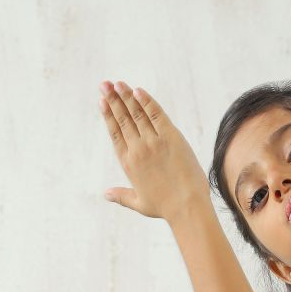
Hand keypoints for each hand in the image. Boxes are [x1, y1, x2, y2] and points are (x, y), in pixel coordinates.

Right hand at [99, 80, 208, 221]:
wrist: (187, 207)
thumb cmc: (165, 208)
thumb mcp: (139, 203)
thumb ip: (121, 196)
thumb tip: (105, 194)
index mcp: (128, 163)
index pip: (114, 133)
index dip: (108, 115)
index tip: (102, 102)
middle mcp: (137, 149)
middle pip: (122, 119)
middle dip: (112, 99)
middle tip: (105, 85)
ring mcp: (153, 142)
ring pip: (136, 113)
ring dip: (126, 96)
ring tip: (117, 83)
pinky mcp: (170, 136)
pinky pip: (156, 113)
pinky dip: (146, 101)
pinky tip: (138, 90)